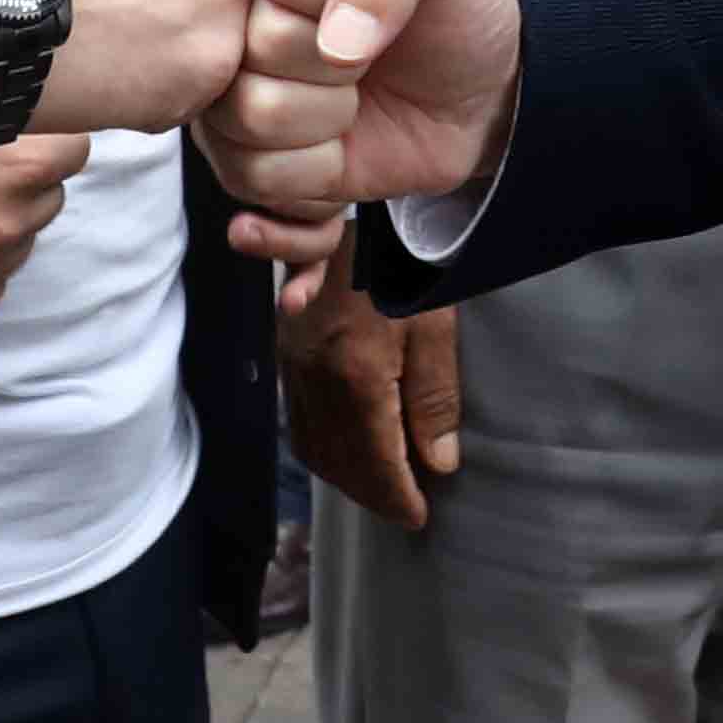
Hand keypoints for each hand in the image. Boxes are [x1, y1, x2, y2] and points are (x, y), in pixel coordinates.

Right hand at [200, 0, 520, 233]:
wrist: (477, 91)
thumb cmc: (457, 1)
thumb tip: (337, 40)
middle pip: (256, 45)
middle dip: (338, 64)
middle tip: (369, 53)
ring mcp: (229, 73)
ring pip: (245, 113)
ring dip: (326, 117)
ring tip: (353, 93)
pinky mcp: (237, 144)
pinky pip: (246, 173)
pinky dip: (312, 171)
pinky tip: (337, 141)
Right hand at [281, 273, 462, 530]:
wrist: (356, 205)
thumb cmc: (407, 261)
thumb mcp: (435, 324)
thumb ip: (435, 398)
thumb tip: (438, 464)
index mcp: (357, 373)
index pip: (375, 460)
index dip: (397, 496)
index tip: (420, 517)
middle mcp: (314, 376)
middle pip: (339, 460)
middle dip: (372, 494)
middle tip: (405, 508)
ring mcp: (292, 363)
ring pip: (312, 444)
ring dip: (345, 477)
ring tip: (381, 487)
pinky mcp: (284, 351)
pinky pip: (296, 418)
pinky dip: (322, 448)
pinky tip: (348, 450)